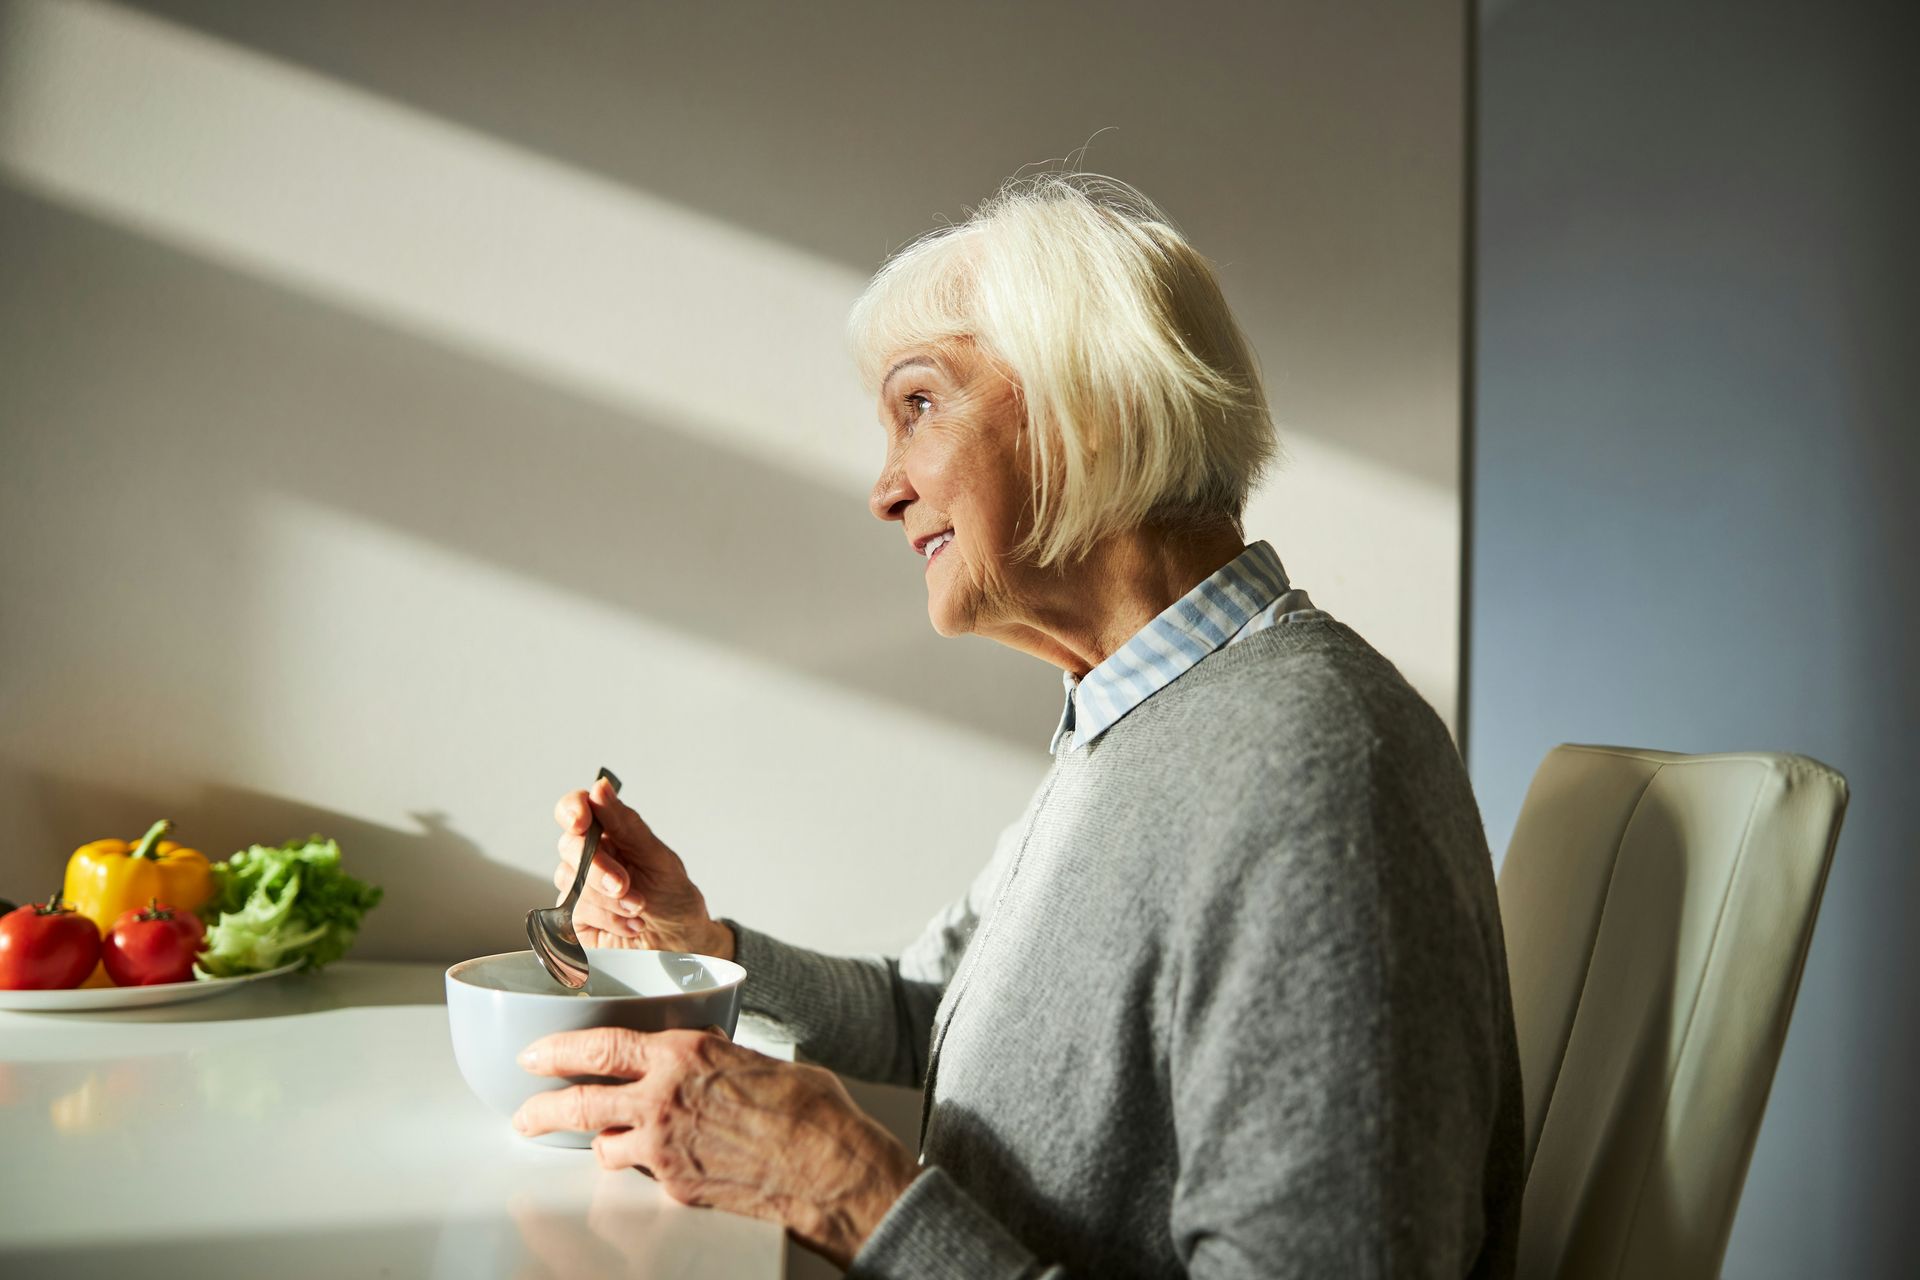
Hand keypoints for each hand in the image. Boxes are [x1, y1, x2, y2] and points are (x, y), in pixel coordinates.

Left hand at [512, 1026, 920, 1268]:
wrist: (830, 1169)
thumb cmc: (810, 1111)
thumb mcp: (760, 1062)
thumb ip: (720, 1059)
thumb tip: (711, 1061)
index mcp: (686, 1055)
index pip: (602, 1046)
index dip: (559, 1050)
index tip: (535, 1054)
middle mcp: (665, 1099)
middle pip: (583, 1102)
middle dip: (544, 1107)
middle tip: (526, 1112)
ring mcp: (667, 1148)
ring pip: (603, 1146)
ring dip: (596, 1143)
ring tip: (589, 1143)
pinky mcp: (677, 1188)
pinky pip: (644, 1174)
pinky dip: (643, 1167)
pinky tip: (654, 1164)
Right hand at [552, 776, 731, 956]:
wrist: (681, 943)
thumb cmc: (673, 897)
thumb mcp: (659, 858)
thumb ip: (626, 825)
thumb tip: (601, 788)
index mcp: (608, 833)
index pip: (575, 809)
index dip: (572, 810)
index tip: (581, 820)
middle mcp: (588, 857)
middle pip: (570, 846)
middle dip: (600, 867)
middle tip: (626, 885)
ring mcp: (577, 888)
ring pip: (572, 882)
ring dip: (610, 899)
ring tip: (639, 909)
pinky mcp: (572, 920)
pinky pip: (574, 912)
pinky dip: (607, 919)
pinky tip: (629, 924)